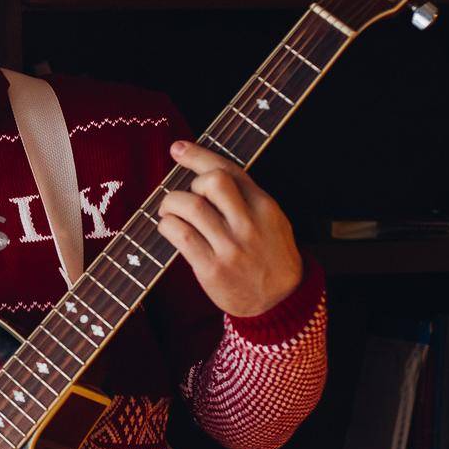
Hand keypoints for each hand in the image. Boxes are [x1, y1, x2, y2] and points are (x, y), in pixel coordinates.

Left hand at [157, 140, 303, 317]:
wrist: (280, 301)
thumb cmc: (269, 255)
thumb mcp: (270, 219)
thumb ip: (244, 196)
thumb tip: (203, 170)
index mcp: (264, 206)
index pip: (229, 170)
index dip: (199, 155)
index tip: (178, 148)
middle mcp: (248, 224)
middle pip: (212, 182)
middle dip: (189, 184)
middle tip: (182, 198)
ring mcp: (231, 247)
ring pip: (190, 207)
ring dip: (170, 205)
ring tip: (170, 213)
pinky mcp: (212, 268)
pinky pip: (180, 236)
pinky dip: (167, 226)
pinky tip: (170, 229)